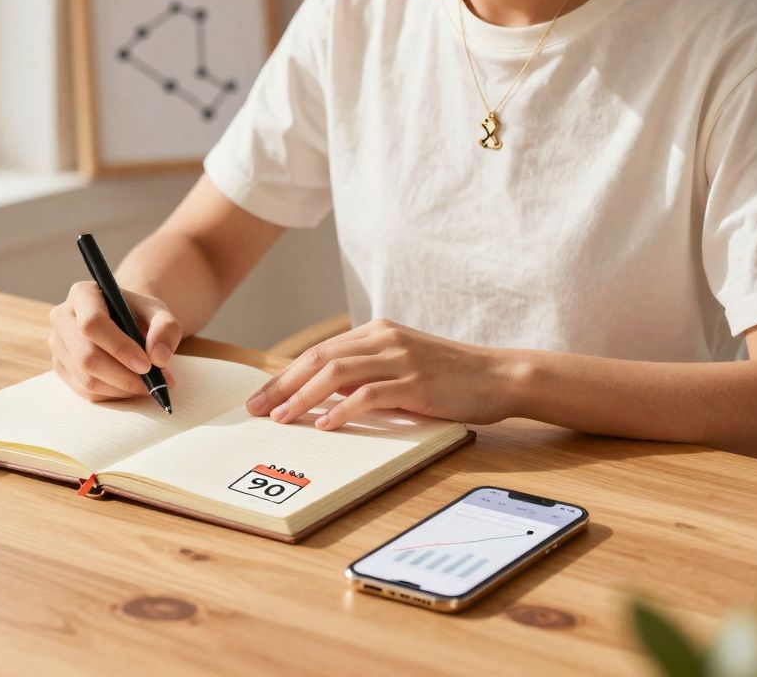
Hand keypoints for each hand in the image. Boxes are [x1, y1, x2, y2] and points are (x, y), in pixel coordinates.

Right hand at [48, 281, 181, 401]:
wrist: (124, 321)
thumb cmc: (139, 314)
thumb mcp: (159, 312)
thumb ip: (166, 328)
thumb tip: (158, 357)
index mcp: (83, 294)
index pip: (92, 324)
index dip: (119, 348)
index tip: (146, 365)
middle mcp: (62, 317)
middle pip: (86, 356)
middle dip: (123, 375)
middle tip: (152, 383)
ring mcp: (57, 344)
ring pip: (86, 378)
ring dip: (121, 388)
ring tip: (148, 385)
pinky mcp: (60, 367)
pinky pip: (85, 391)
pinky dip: (113, 394)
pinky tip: (131, 386)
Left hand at [245, 319, 520, 428]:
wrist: (500, 375)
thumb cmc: (450, 376)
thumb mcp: (402, 364)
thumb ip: (366, 372)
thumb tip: (323, 393)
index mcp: (377, 332)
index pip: (319, 352)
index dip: (285, 375)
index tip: (261, 397)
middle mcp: (383, 339)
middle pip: (318, 359)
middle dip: (281, 385)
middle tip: (256, 410)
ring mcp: (399, 359)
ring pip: (336, 373)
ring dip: (302, 397)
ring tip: (281, 419)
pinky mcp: (415, 382)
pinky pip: (369, 395)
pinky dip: (342, 410)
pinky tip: (325, 425)